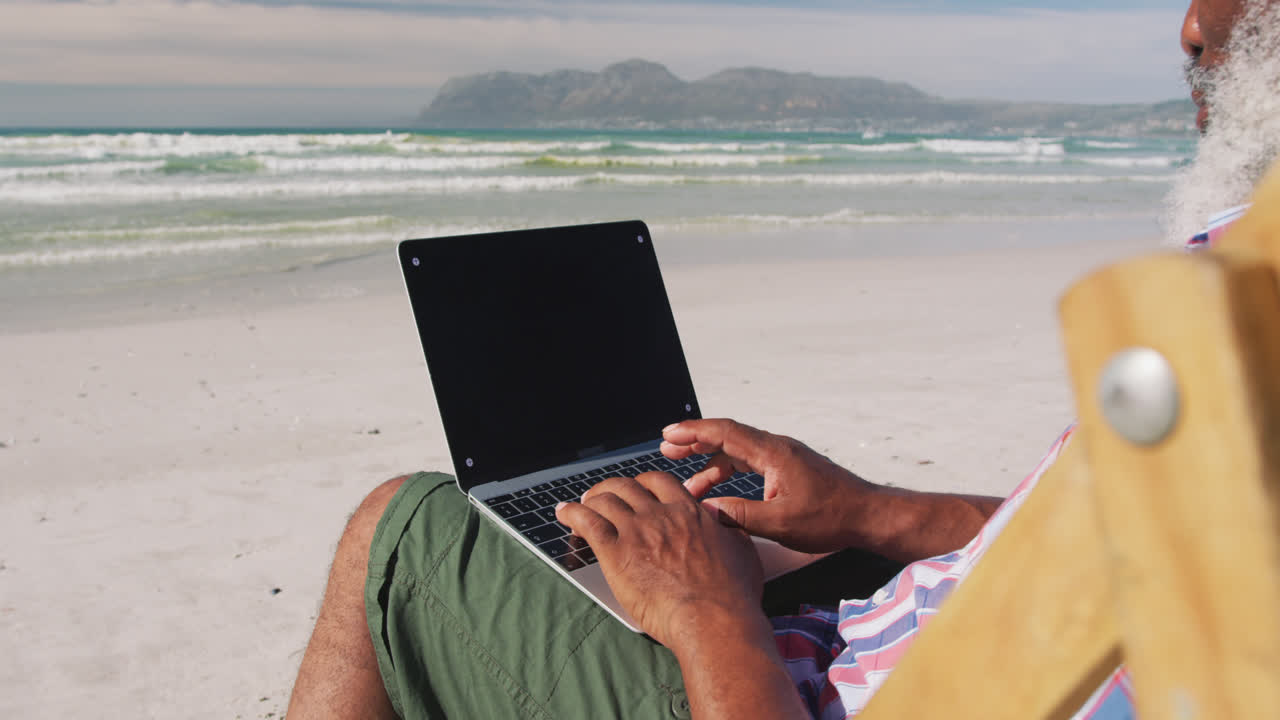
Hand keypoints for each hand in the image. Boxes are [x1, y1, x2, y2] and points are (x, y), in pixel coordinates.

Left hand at [555, 472, 764, 649]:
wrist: (715, 619)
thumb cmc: (731, 595)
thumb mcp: (741, 550)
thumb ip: (728, 530)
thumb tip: (723, 522)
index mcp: (688, 512)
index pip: (658, 482)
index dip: (642, 483)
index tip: (636, 489)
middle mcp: (660, 515)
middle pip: (626, 487)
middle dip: (611, 489)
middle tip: (603, 497)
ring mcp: (637, 531)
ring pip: (604, 500)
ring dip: (589, 499)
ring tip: (580, 506)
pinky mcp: (617, 553)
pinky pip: (587, 523)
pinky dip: (572, 514)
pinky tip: (564, 513)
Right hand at [661, 418, 879, 553]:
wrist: (867, 514)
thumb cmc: (831, 517)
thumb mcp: (781, 523)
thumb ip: (740, 516)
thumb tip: (706, 510)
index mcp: (773, 453)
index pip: (725, 432)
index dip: (693, 432)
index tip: (668, 435)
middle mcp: (776, 448)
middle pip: (727, 436)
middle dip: (694, 442)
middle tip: (666, 449)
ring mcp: (782, 457)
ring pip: (737, 452)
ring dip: (710, 463)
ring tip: (687, 483)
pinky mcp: (787, 469)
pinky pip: (750, 463)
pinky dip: (729, 472)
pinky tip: (718, 491)